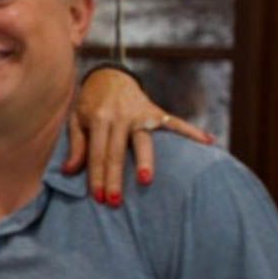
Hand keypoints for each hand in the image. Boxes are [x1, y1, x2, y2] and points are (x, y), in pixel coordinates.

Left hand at [65, 67, 212, 205]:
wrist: (109, 76)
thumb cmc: (90, 104)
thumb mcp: (77, 120)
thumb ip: (76, 146)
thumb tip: (69, 172)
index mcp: (98, 119)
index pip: (97, 154)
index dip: (97, 177)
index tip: (99, 198)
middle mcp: (120, 117)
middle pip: (117, 153)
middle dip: (115, 178)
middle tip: (115, 202)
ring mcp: (140, 114)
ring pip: (143, 141)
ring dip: (145, 161)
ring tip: (146, 180)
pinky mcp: (156, 111)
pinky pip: (175, 123)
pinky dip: (192, 131)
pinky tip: (208, 142)